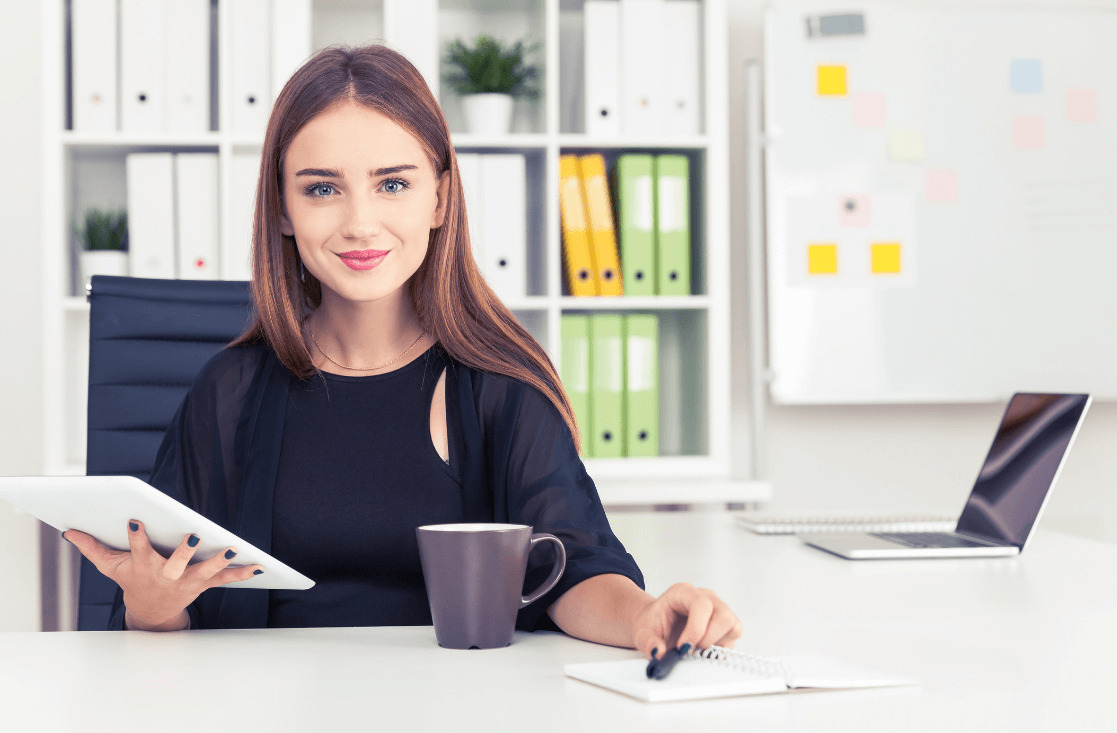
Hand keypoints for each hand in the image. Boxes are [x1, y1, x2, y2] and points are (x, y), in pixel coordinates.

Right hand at [63, 520, 263, 630]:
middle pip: (176, 563)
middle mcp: (167, 575)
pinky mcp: (204, 584)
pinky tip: (260, 566)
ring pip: (205, 571)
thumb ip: (92, 547)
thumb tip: (69, 530)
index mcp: (143, 567)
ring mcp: (187, 580)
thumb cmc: (132, 580)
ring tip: (233, 547)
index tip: (135, 519)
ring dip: (220, 561)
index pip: (138, 549)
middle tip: (194, 536)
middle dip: (184, 551)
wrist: (151, 610)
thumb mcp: (110, 566)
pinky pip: (225, 579)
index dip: (136, 536)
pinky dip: (243, 573)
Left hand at [632, 582, 742, 659]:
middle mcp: (705, 597)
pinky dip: (721, 648)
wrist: (657, 625)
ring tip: (696, 650)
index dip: (696, 629)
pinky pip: (734, 637)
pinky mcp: (725, 625)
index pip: (701, 605)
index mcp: (683, 592)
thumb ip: (648, 642)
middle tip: (690, 649)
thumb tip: (659, 652)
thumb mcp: (642, 633)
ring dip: (716, 644)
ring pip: (732, 626)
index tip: (683, 647)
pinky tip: (703, 651)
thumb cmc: (653, 624)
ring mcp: (718, 609)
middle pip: (722, 615)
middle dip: (707, 639)